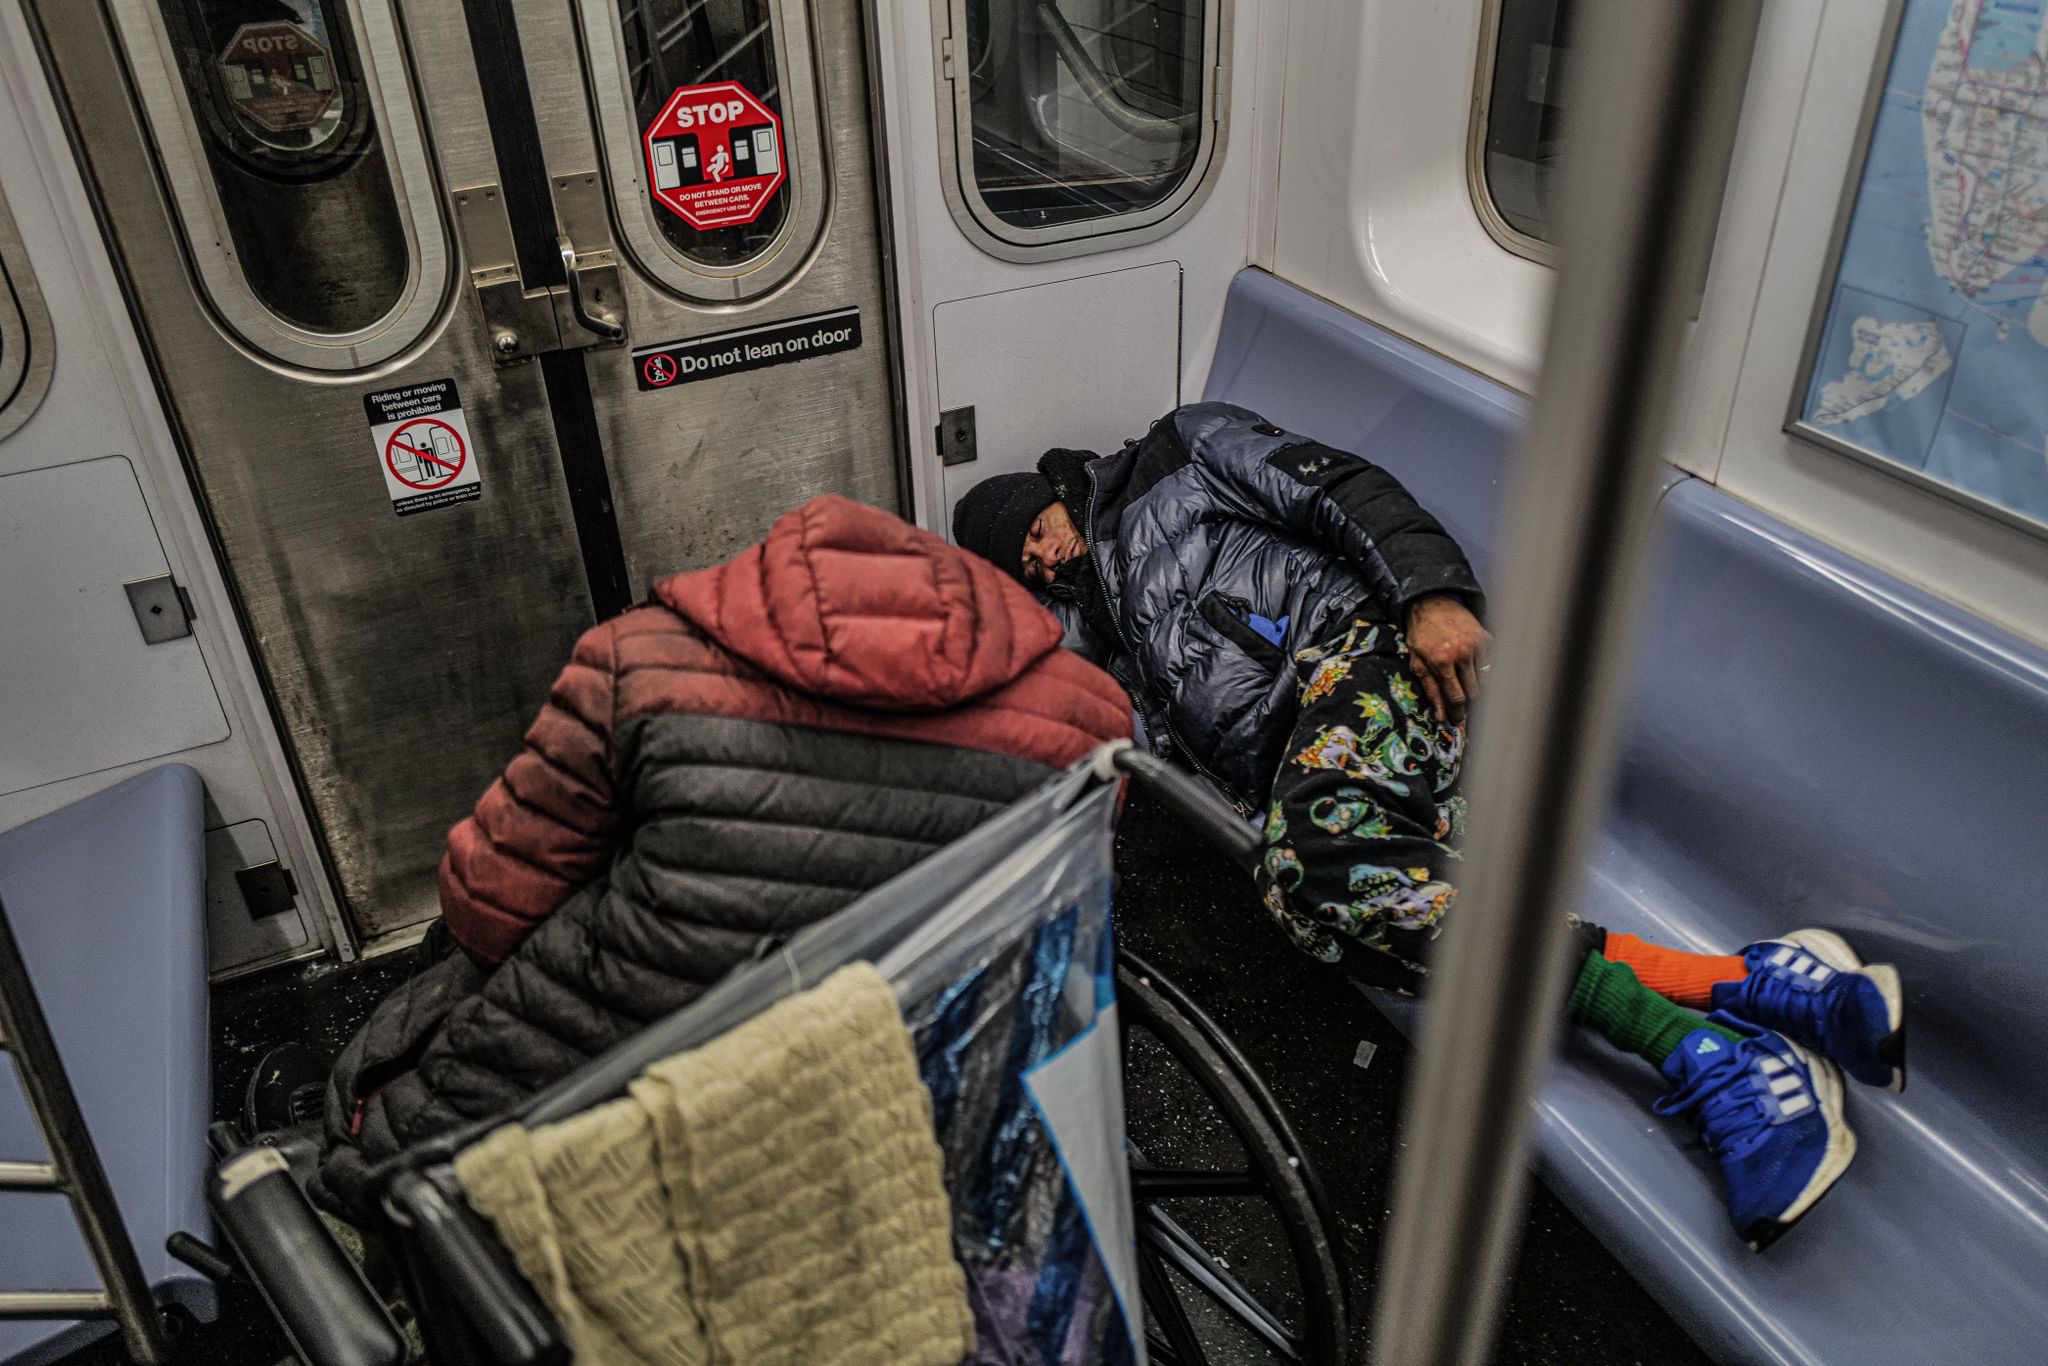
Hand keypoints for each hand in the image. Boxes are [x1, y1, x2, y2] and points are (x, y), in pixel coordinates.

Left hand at [1405, 595, 1489, 723]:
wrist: (1432, 603)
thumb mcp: (1416, 662)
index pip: (1456, 698)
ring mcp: (1477, 645)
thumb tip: (1440, 716)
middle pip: (1474, 692)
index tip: (1457, 720)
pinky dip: (1482, 670)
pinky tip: (1470, 665)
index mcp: (1441, 661)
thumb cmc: (1420, 634)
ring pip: (1485, 680)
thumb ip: (1430, 689)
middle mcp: (1462, 653)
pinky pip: (1491, 665)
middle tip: (1461, 705)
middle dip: (1468, 703)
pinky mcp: (1487, 638)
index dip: (1458, 713)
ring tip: (1464, 684)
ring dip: (1476, 687)